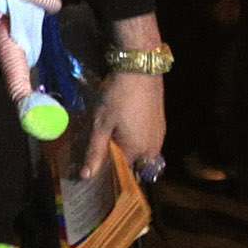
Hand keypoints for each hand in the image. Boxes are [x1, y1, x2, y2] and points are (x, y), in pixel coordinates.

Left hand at [82, 67, 167, 182]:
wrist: (140, 70)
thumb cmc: (118, 97)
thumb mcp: (101, 124)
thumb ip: (95, 152)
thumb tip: (86, 177)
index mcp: (136, 151)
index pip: (121, 172)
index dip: (108, 171)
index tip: (97, 167)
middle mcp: (152, 149)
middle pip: (135, 166)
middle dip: (121, 163)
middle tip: (105, 152)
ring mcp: (159, 136)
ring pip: (143, 154)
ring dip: (130, 152)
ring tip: (113, 140)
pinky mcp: (161, 125)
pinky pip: (149, 142)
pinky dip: (137, 141)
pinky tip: (126, 129)